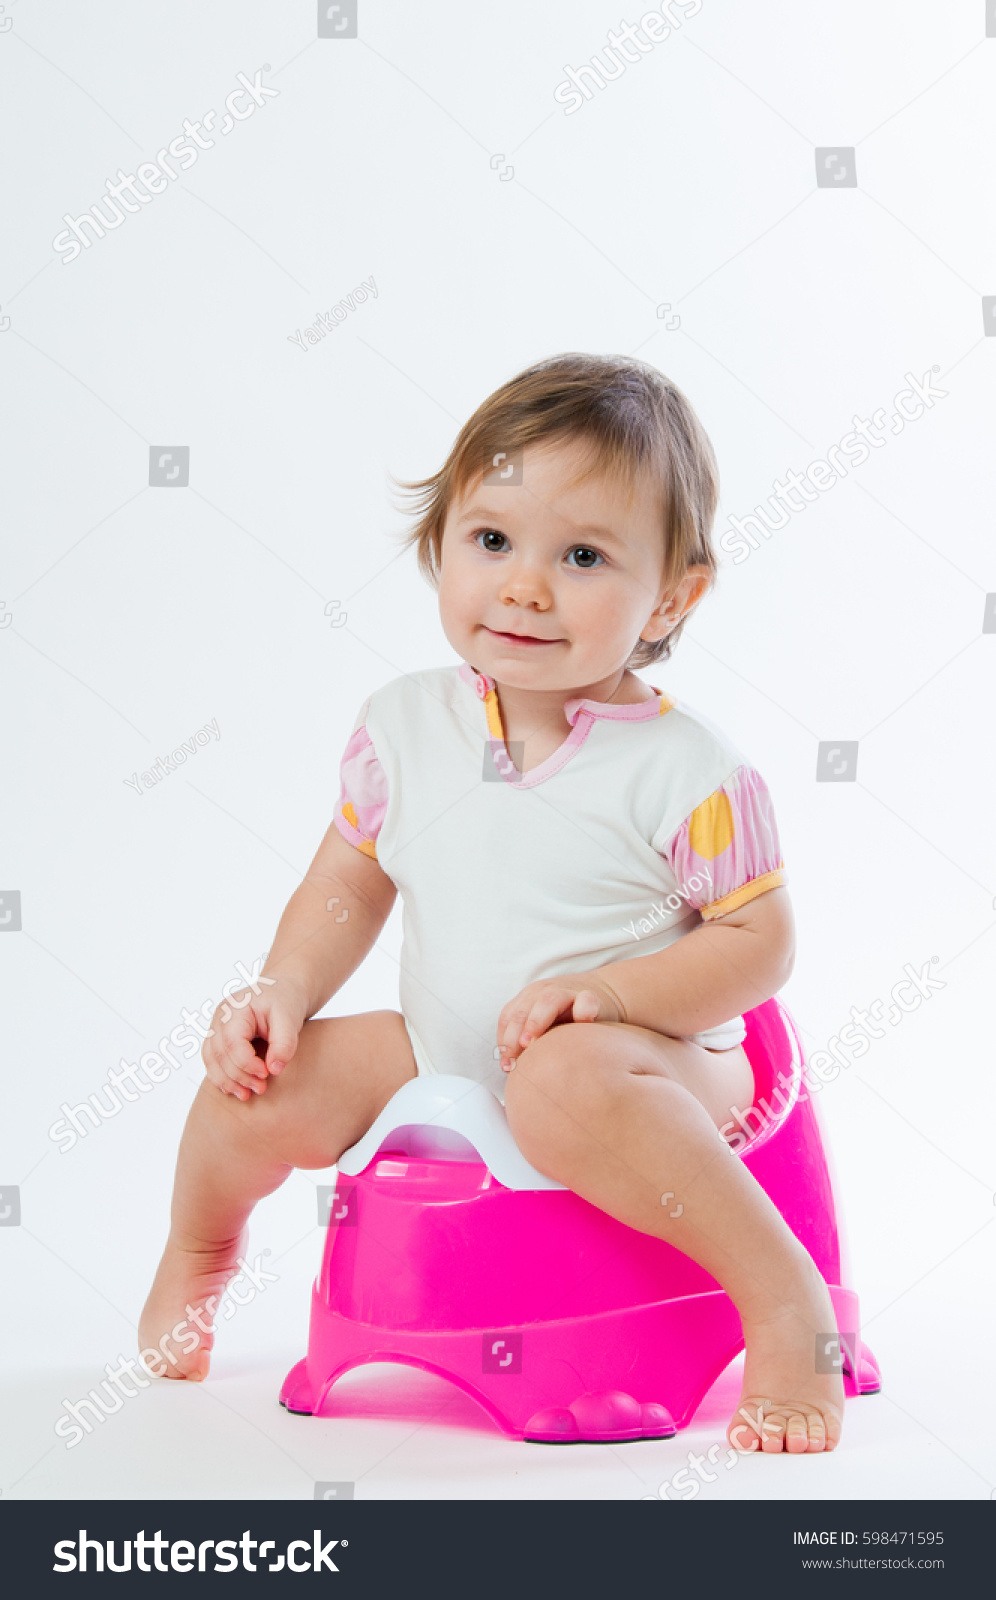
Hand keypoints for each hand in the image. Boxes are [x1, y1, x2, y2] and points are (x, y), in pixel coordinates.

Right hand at [202, 975, 307, 1100]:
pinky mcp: (218, 1038)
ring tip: (247, 1095)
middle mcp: (220, 1017)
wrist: (282, 991)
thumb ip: (284, 1043)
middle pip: (218, 1054)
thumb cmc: (286, 1002)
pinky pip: (212, 1061)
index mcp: (235, 1008)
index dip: (246, 1064)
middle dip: (238, 1076)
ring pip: (210, 1060)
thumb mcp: (291, 1018)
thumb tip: (273, 1070)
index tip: (267, 1074)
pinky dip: (222, 1077)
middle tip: (261, 1089)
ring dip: (227, 1081)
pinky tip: (237, 1088)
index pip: (232, 1043)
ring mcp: (216, 1027)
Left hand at [496, 973, 625, 1071]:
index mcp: (528, 1000)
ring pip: (547, 1001)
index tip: (506, 1066)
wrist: (604, 992)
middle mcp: (542, 993)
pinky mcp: (591, 997)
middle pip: (521, 1011)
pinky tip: (582, 1024)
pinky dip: (583, 1011)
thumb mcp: (545, 1027)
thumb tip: (509, 1070)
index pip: (508, 1018)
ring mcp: (566, 992)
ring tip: (531, 1043)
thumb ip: (528, 1043)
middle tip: (513, 1059)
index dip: (504, 1042)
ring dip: (536, 1021)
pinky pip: (586, 1002)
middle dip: (513, 1036)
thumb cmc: (569, 1018)